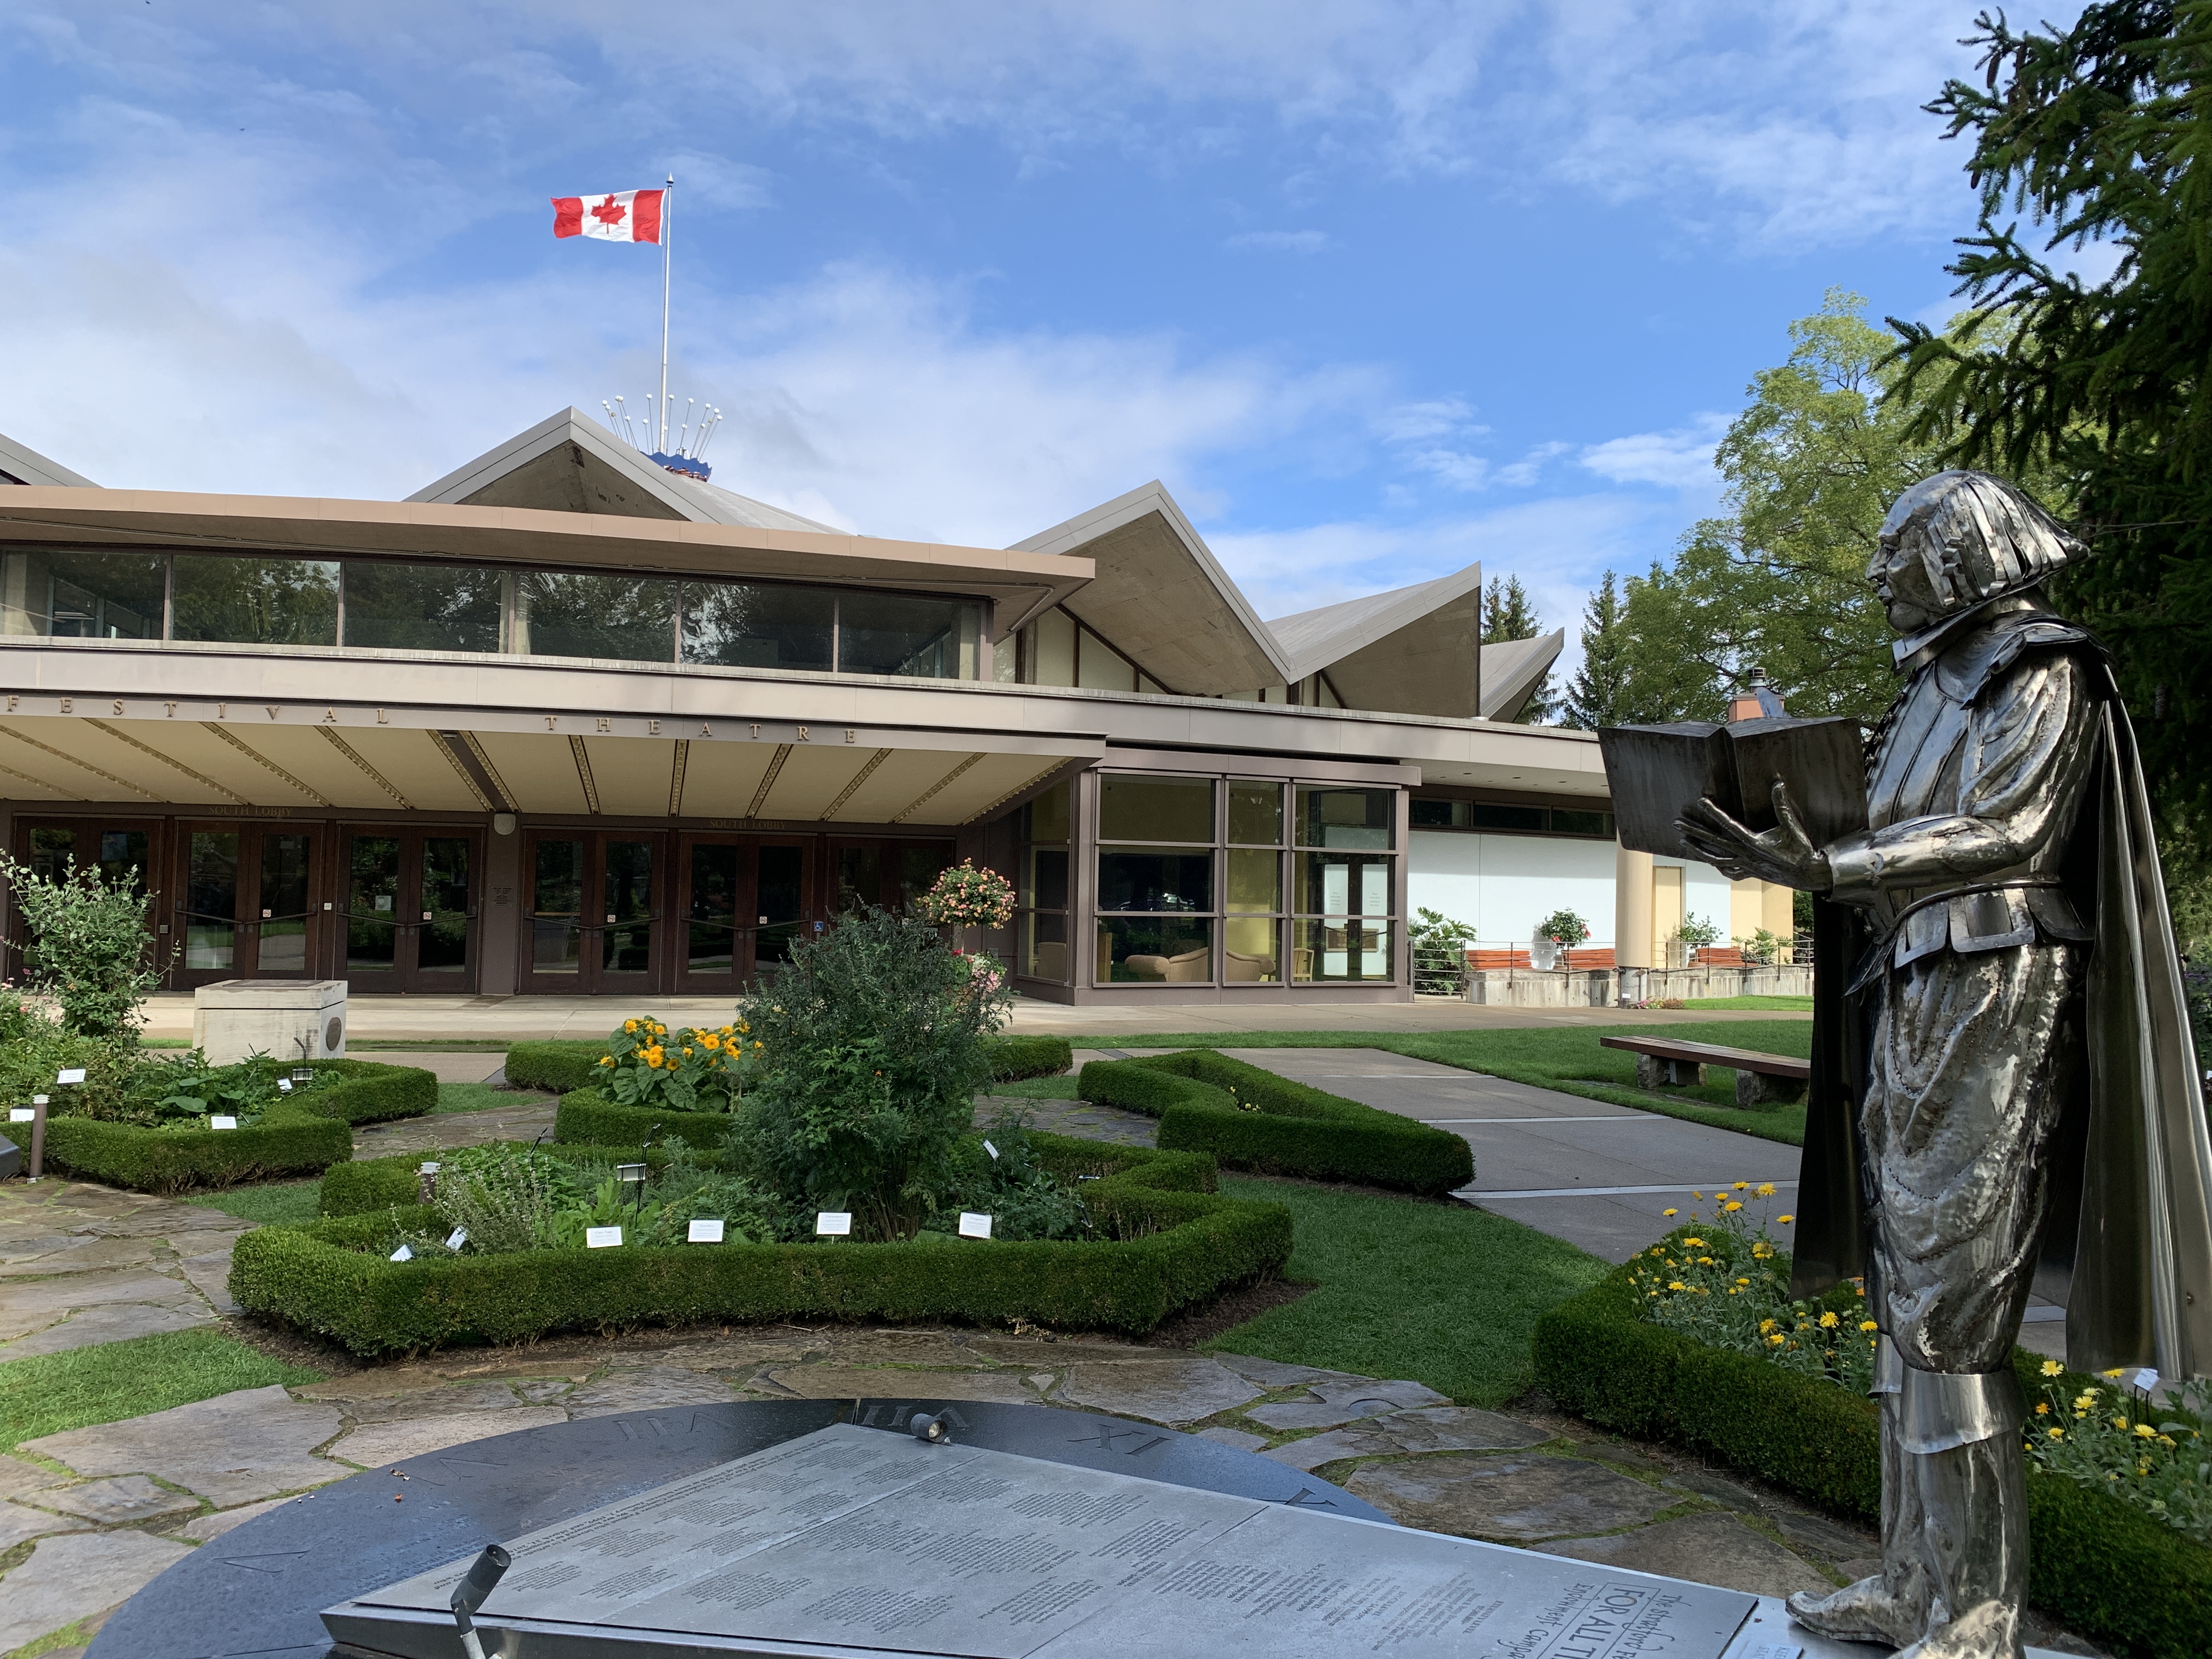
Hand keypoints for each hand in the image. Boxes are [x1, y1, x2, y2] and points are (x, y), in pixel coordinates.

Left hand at [1676, 781, 1830, 889]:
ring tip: (1682, 841)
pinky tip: (1708, 861)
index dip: (1713, 812)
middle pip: (1713, 842)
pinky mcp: (1749, 872)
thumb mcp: (1791, 825)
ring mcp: (1745, 865)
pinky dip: (1717, 865)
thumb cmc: (1800, 848)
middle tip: (1676, 822)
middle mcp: (1745, 854)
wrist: (1806, 875)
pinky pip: (1728, 870)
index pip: (1728, 824)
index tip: (1700, 800)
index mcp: (1753, 842)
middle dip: (1693, 831)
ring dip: (1697, 850)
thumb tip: (1778, 783)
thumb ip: (1781, 805)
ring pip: (1715, 858)